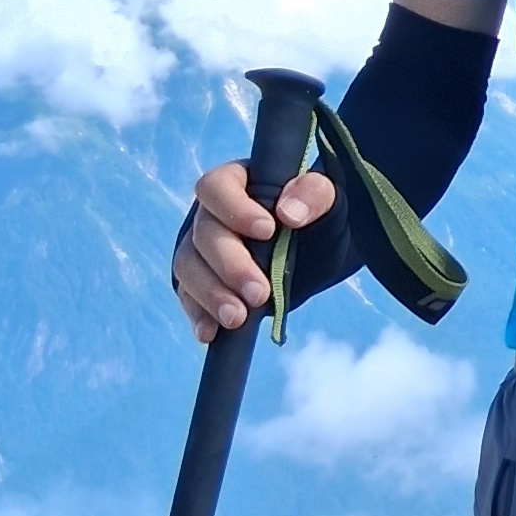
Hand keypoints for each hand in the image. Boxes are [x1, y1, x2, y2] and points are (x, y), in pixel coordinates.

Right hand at [173, 158, 337, 345]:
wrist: (317, 251)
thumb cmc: (316, 215)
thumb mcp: (327, 199)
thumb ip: (313, 193)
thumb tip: (289, 213)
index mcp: (236, 183)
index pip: (216, 187)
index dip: (234, 209)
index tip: (267, 230)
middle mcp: (210, 214)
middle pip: (203, 235)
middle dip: (230, 266)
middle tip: (259, 292)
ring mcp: (201, 250)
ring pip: (189, 268)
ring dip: (211, 295)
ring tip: (238, 318)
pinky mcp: (200, 283)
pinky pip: (188, 297)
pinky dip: (198, 315)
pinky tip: (210, 332)